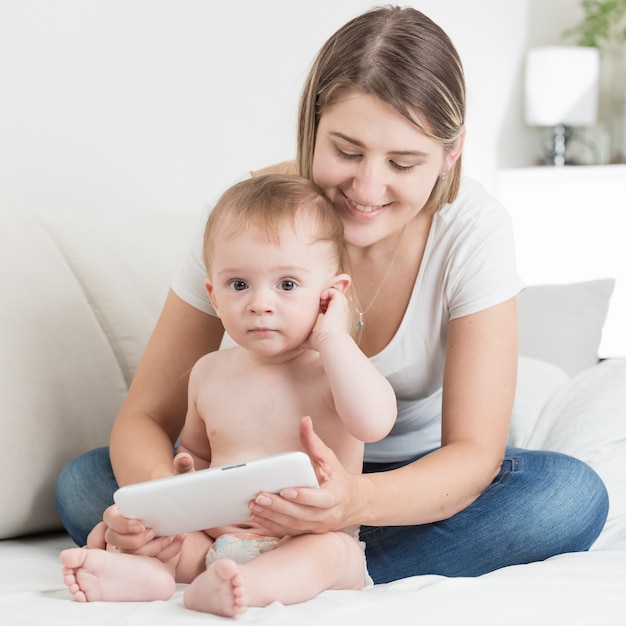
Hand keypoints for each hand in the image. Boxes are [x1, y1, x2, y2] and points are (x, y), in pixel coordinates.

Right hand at [85, 451, 195, 557]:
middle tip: (154, 533)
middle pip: (114, 540)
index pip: (109, 518)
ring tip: (168, 537)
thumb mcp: (178, 478)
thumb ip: (182, 467)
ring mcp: (132, 543)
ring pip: (129, 554)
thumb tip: (184, 458)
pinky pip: (148, 560)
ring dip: (149, 549)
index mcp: (123, 509)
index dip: (121, 524)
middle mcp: (123, 528)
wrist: (181, 505)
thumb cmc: (174, 489)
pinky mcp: (146, 553)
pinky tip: (178, 541)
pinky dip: (164, 553)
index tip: (141, 526)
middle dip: (133, 541)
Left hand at [248, 416, 360, 535]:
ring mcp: (317, 526)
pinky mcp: (307, 532)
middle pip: (302, 514)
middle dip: (279, 507)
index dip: (303, 496)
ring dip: (272, 517)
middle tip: (260, 497)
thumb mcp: (328, 458)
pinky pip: (288, 531)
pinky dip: (272, 525)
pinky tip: (257, 516)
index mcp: (335, 496)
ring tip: (254, 506)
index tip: (286, 490)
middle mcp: (327, 515)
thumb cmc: (337, 478)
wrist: (352, 502)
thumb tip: (304, 421)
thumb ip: (313, 442)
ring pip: (293, 525)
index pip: (319, 499)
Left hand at [301, 287, 349, 351]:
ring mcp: (340, 308)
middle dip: (323, 299)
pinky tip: (321, 298)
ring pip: (334, 295)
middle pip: (333, 300)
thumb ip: (305, 339)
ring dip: (325, 295)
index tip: (315, 310)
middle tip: (316, 304)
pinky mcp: (339, 303)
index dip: (322, 306)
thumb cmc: (321, 342)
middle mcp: (339, 313)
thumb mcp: (312, 339)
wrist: (329, 340)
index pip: (329, 308)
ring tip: (319, 301)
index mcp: (334, 320)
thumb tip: (296, 345)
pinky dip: (327, 292)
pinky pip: (334, 292)